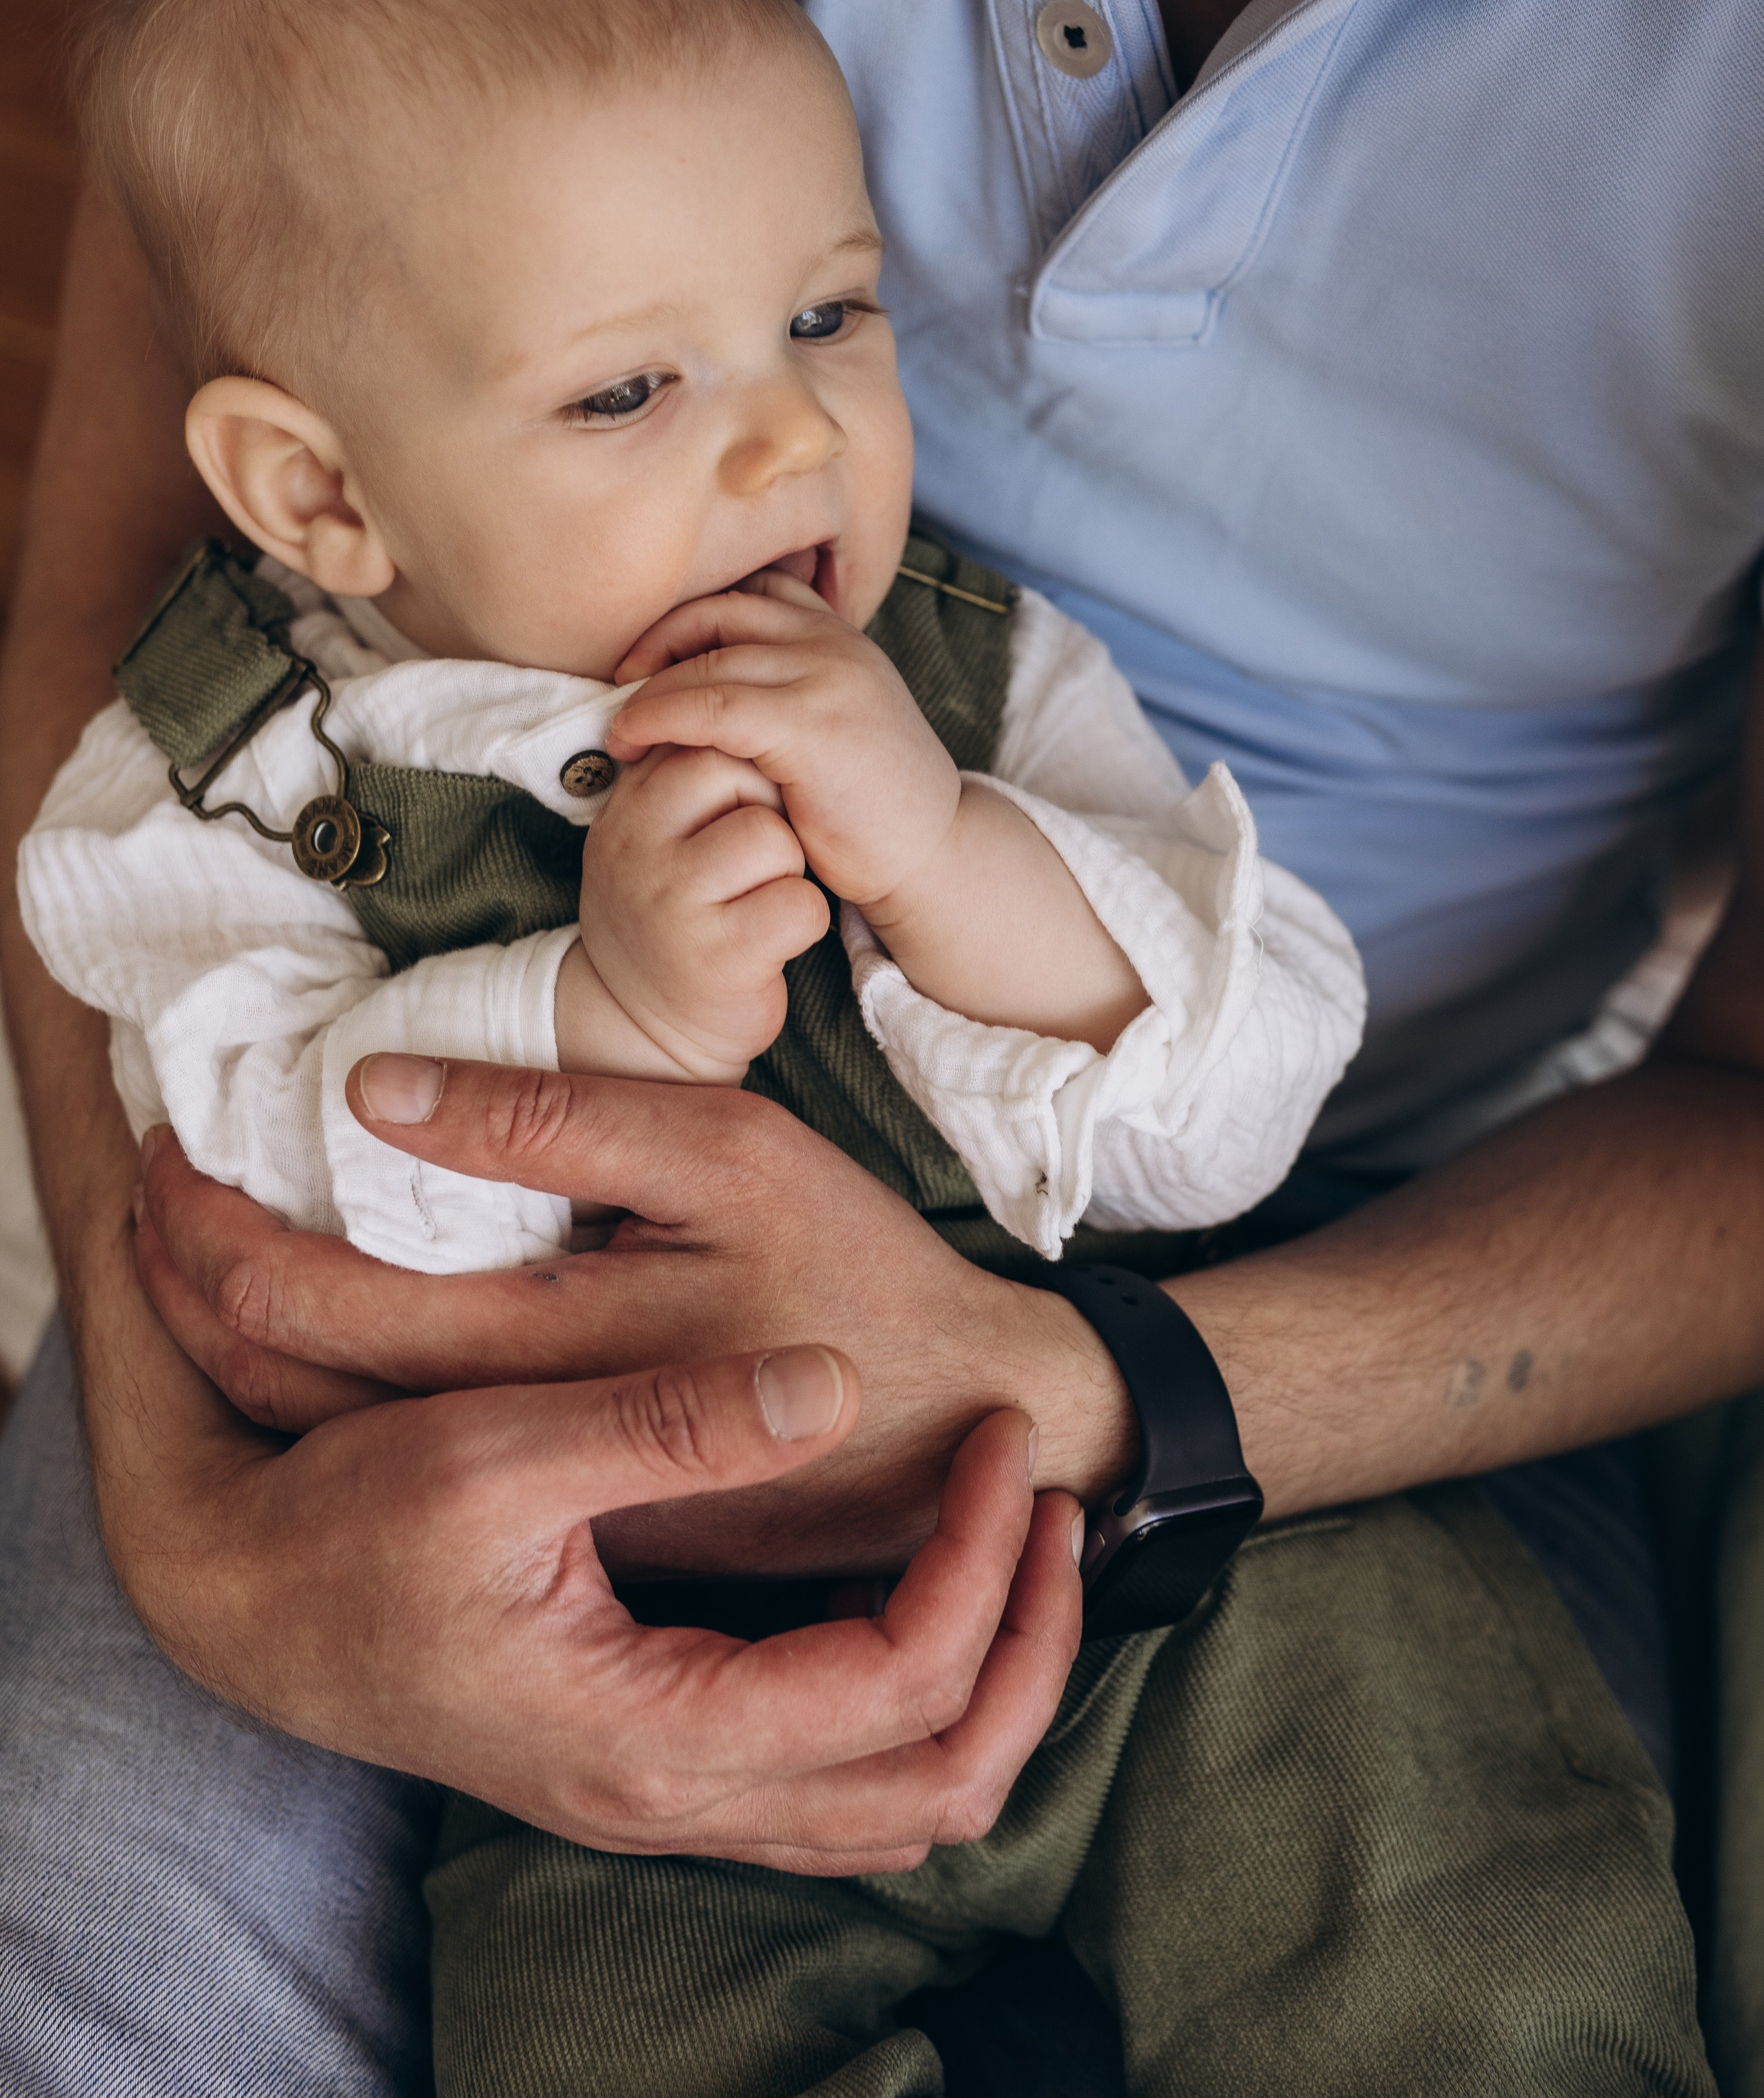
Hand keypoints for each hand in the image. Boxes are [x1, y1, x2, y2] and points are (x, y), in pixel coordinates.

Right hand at [119, 1219, 1082, 1871]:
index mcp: (655, 1733)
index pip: (901, 1683)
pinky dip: (910, 1710)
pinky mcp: (652, 1764)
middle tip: (1049, 1511)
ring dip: (982, 1685)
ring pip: (897, 1808)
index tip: (998, 1447)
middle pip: (941, 1784)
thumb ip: (668, 1428)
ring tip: (1010, 1548)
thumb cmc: (350, 1529)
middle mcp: (674, 1799)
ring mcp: (665, 1799)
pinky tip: (912, 1596)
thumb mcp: (497, 1454)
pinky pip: (836, 1790)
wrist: (245, 1602)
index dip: (980, 1564)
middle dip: (1026, 1648)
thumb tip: (822, 1389)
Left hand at [137, 1067, 1138, 1574]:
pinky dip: (323, 1377)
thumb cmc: (850, 1268)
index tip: (172, 1148)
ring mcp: (522, 1488)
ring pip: (323, 1429)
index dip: (212, 1228)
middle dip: (189, 1282)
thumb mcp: (724, 1151)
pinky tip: (316, 1315)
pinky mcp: (553, 1507)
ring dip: (239, 1336)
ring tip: (195, 1242)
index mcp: (533, 1349)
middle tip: (152, 1184)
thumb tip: (377, 1091)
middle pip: (280, 1382)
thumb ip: (551, 1121)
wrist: (959, 1433)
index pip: (302, 1306)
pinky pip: (396, 1448)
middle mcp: (500, 1444)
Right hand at [569, 744, 826, 1079]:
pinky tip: (774, 937)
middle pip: (740, 774)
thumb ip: (681, 772)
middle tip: (756, 855)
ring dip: (790, 867)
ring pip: (775, 839)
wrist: (648, 1025)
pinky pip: (799, 905)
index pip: (700, 734)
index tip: (747, 797)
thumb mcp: (658, 834)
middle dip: (770, 806)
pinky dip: (804, 920)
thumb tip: (736, 687)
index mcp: (626, 810)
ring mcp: (673, 905)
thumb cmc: (674, 910)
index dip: (745, 760)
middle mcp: (637, 851)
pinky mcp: (719, 958)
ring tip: (760, 896)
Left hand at [609, 572, 961, 913]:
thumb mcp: (832, 724)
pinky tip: (635, 741)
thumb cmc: (872, 806)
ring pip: (709, 658)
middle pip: (721, 611)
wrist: (932, 856)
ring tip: (620, 724)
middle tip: (621, 682)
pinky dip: (661, 717)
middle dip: (659, 641)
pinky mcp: (808, 727)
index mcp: (842, 637)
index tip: (653, 658)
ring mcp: (826, 680)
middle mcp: (835, 644)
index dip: (692, 617)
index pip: (752, 592)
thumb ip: (786, 691)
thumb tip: (702, 684)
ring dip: (649, 689)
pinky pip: (711, 707)